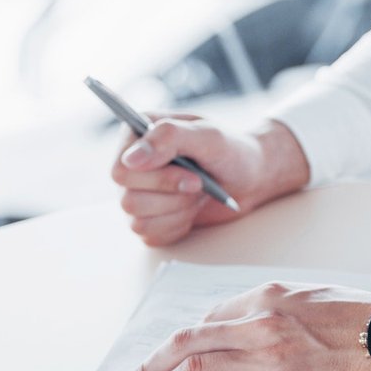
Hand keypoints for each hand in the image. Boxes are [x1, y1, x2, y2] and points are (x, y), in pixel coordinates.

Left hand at [110, 282, 370, 370]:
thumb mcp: (322, 300)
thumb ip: (288, 311)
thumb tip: (272, 329)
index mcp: (270, 297)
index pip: (210, 318)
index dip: (181, 342)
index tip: (167, 357)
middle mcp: (259, 321)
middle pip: (186, 341)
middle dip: (148, 364)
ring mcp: (266, 356)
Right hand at [111, 115, 310, 245]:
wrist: (250, 177)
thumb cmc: (231, 150)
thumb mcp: (208, 135)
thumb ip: (169, 137)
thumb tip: (131, 158)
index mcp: (137, 135)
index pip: (120, 168)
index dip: (154, 178)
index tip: (191, 175)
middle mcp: (132, 164)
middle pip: (127, 198)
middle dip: (172, 195)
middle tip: (199, 183)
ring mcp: (137, 193)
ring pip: (137, 219)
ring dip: (176, 210)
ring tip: (196, 194)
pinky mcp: (148, 218)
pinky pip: (149, 235)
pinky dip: (177, 225)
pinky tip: (190, 209)